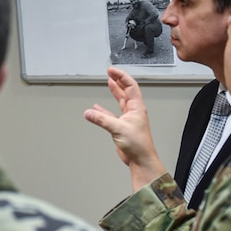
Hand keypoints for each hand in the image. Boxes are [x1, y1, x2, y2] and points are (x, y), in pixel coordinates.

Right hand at [83, 66, 166, 189]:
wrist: (141, 160)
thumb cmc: (139, 145)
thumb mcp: (119, 128)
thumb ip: (102, 119)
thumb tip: (89, 112)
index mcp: (137, 108)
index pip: (130, 86)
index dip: (121, 76)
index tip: (112, 71)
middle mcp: (133, 111)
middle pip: (126, 91)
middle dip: (118, 80)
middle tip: (110, 73)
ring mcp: (128, 119)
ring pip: (120, 101)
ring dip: (115, 92)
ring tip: (109, 82)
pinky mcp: (121, 127)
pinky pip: (111, 114)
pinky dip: (104, 110)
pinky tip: (97, 108)